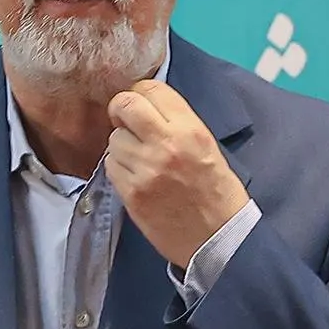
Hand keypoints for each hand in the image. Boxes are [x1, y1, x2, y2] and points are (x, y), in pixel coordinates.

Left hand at [105, 79, 249, 269]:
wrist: (217, 238)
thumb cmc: (216, 192)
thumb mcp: (206, 146)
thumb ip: (177, 122)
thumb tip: (145, 106)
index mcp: (191, 130)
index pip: (152, 89)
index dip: (141, 93)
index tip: (140, 103)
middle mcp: (166, 145)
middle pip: (125, 105)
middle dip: (121, 109)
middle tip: (124, 119)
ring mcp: (145, 170)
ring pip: (114, 138)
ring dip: (122, 144)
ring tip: (139, 158)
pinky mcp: (131, 193)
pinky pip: (111, 166)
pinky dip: (119, 168)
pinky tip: (136, 177)